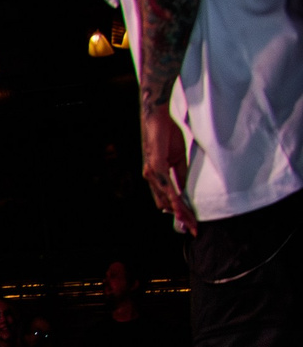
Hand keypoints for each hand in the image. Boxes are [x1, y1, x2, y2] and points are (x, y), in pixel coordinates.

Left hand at [141, 109, 194, 230]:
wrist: (158, 117)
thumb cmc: (167, 135)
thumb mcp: (178, 158)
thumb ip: (182, 174)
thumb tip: (188, 190)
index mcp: (157, 177)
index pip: (168, 200)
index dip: (180, 212)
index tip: (192, 223)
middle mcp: (151, 178)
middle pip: (167, 204)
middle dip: (182, 217)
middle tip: (194, 229)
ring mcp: (152, 173)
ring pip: (167, 199)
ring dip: (181, 213)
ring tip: (191, 223)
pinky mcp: (155, 166)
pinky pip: (166, 186)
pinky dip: (175, 199)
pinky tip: (181, 208)